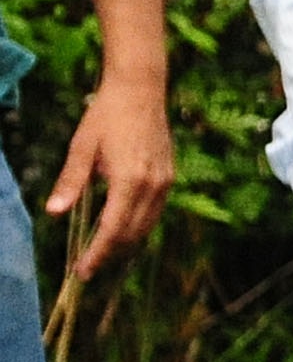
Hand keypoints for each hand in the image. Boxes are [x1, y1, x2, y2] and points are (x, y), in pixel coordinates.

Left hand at [49, 74, 171, 277]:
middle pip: (132, 233)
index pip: (113, 229)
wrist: (140, 91)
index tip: (82, 271)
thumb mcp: (81, 148)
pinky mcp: (169, 176)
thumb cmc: (105, 117)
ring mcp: (165, 181)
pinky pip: (154, 211)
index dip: (97, 253)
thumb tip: (54, 213)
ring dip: (125, 242)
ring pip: (147, 225)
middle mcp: (153, 185)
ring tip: (102, 252)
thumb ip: (70, 182)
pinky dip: (138, 226)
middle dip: (110, 253)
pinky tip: (120, 227)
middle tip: (87, 267)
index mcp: (130, 180)